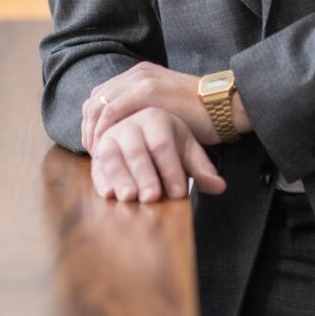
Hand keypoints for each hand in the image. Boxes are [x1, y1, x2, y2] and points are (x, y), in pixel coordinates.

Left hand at [83, 61, 248, 154]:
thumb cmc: (199, 114)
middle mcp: (136, 74)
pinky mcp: (146, 91)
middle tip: (94, 152)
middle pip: (95, 100)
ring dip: (93, 131)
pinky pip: (111, 112)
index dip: (93, 121)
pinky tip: (106, 149)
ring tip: (99, 154)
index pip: (102, 96)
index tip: (97, 144)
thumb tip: (127, 131)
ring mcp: (140, 80)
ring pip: (99, 106)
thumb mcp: (166, 107)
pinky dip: (103, 131)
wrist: (224, 106)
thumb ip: (146, 110)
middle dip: (89, 128)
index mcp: (140, 74)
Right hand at [89, 107, 225, 202]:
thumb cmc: (170, 143)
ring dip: (119, 177)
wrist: (145, 128)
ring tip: (128, 198)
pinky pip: (95, 162)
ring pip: (110, 154)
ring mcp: (110, 133)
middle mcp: (131, 121)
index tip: (178, 193)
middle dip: (144, 175)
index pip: (163, 144)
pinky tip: (108, 194)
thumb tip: (219, 186)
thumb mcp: (188, 151)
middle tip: (152, 198)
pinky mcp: (97, 148)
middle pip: (136, 150)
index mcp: (156, 117)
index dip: (170, 169)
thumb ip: (202, 169)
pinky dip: (100, 178)